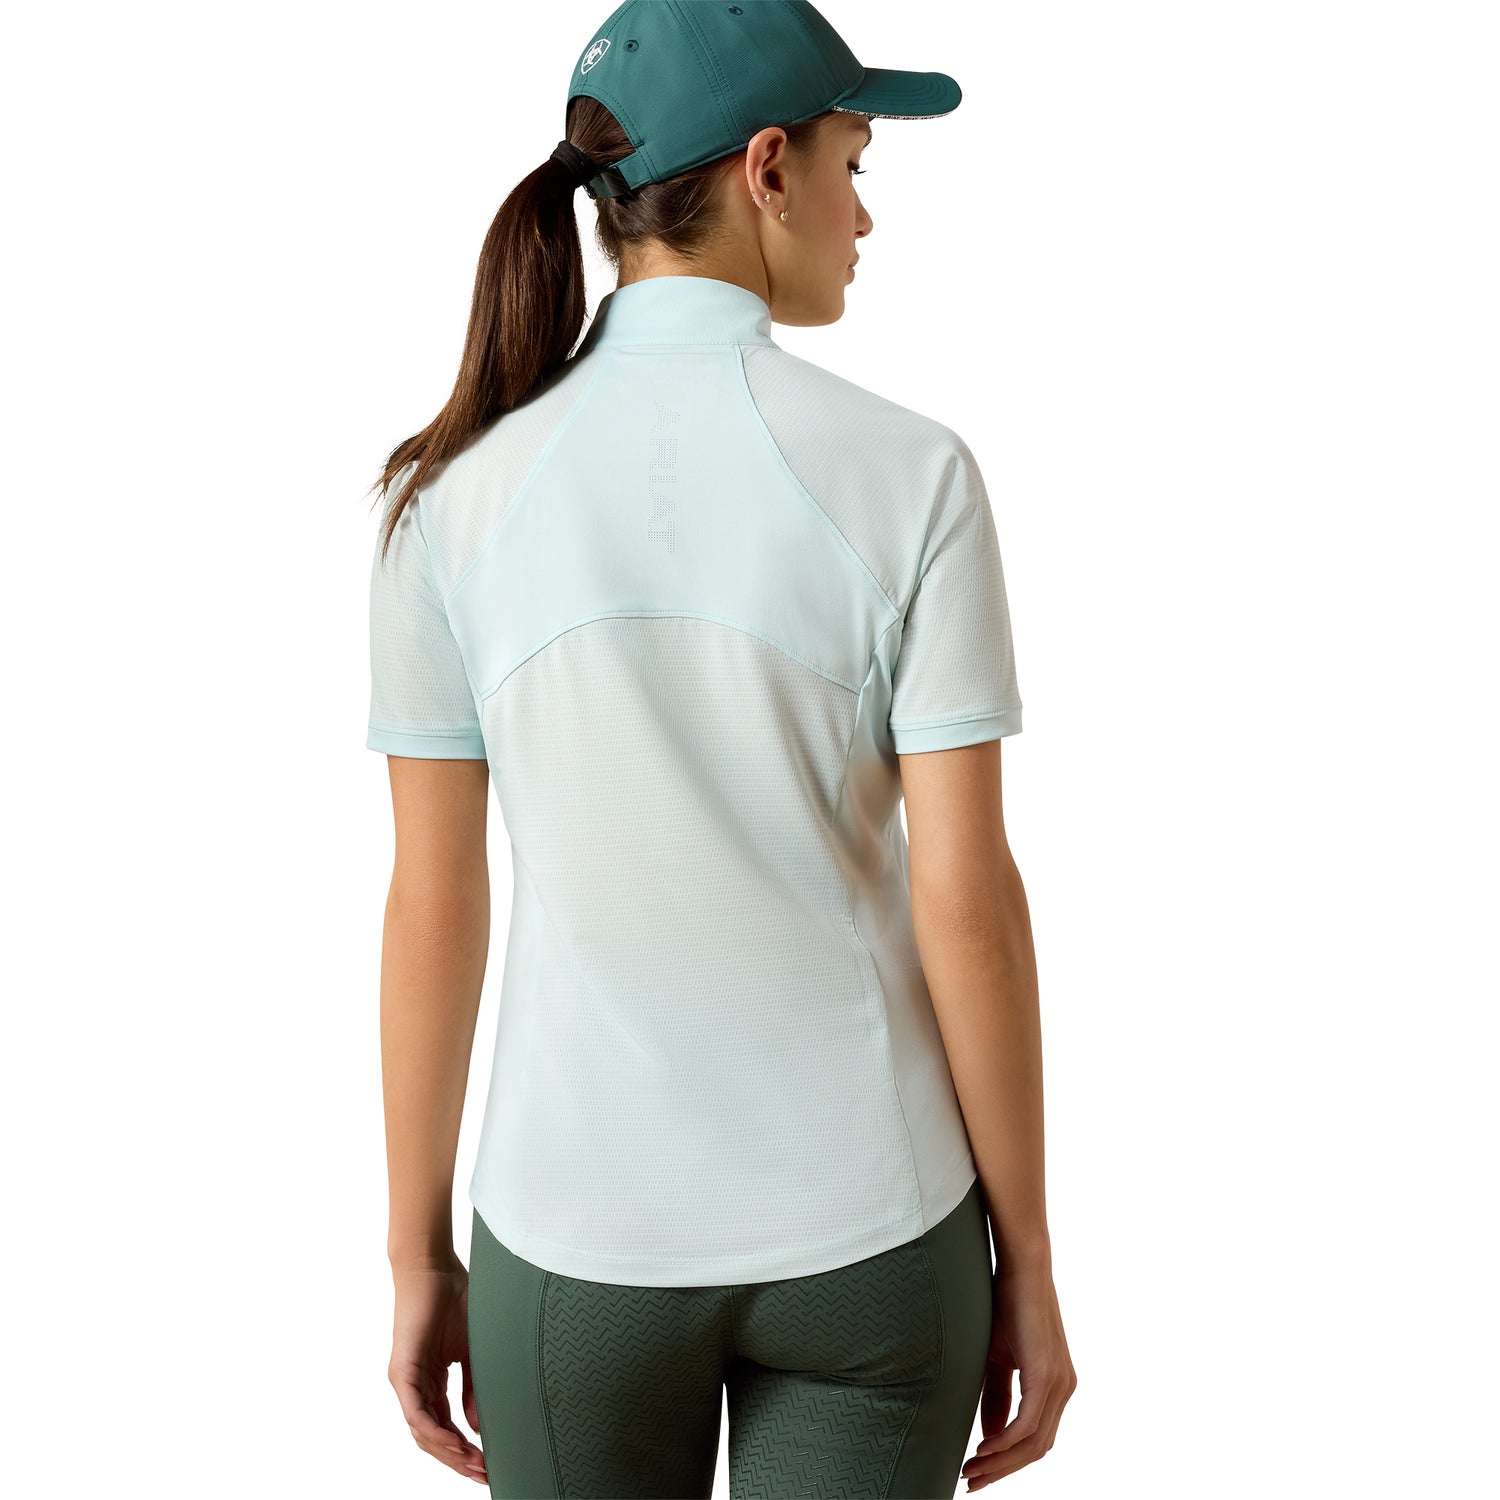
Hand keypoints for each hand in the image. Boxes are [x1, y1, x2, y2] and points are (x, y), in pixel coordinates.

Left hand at [388, 1254, 487, 1486]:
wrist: (434, 1267)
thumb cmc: (456, 1298)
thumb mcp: (473, 1349)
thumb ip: (474, 1387)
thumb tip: (478, 1426)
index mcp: (432, 1382)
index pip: (446, 1427)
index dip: (466, 1449)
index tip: (489, 1465)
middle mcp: (416, 1387)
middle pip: (434, 1438)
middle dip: (459, 1461)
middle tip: (485, 1476)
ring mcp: (407, 1382)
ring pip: (424, 1432)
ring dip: (449, 1453)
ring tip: (475, 1466)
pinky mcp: (402, 1372)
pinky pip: (416, 1413)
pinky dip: (436, 1432)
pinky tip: (456, 1443)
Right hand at [960, 1265, 1076, 1489]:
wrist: (1020, 1267)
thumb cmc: (1005, 1306)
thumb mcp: (996, 1360)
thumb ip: (996, 1398)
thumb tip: (989, 1438)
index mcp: (1055, 1387)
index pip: (1035, 1441)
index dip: (1007, 1463)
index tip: (977, 1474)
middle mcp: (1064, 1389)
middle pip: (1037, 1450)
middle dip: (1002, 1471)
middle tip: (971, 1482)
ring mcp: (1060, 1384)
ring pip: (1033, 1444)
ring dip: (1001, 1462)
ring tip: (971, 1468)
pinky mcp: (1047, 1376)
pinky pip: (1028, 1425)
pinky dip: (1005, 1443)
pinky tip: (983, 1448)